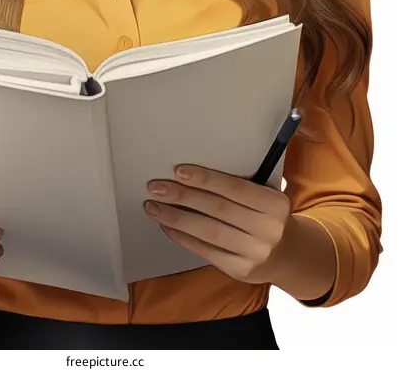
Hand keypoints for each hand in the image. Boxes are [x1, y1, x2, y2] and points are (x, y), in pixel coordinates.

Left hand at [143, 164, 293, 284]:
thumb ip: (240, 187)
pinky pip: (206, 251)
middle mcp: (268, 230)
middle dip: (183, 196)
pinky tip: (167, 226)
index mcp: (275, 204)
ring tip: (153, 207)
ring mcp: (255, 253)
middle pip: (218, 209)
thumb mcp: (265, 197)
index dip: (206, 179)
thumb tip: (191, 173)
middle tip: (155, 187)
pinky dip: (183, 238)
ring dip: (176, 218)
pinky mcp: (240, 271)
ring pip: (208, 232)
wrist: (288, 254)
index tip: (178, 170)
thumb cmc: (267, 216)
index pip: (235, 188)